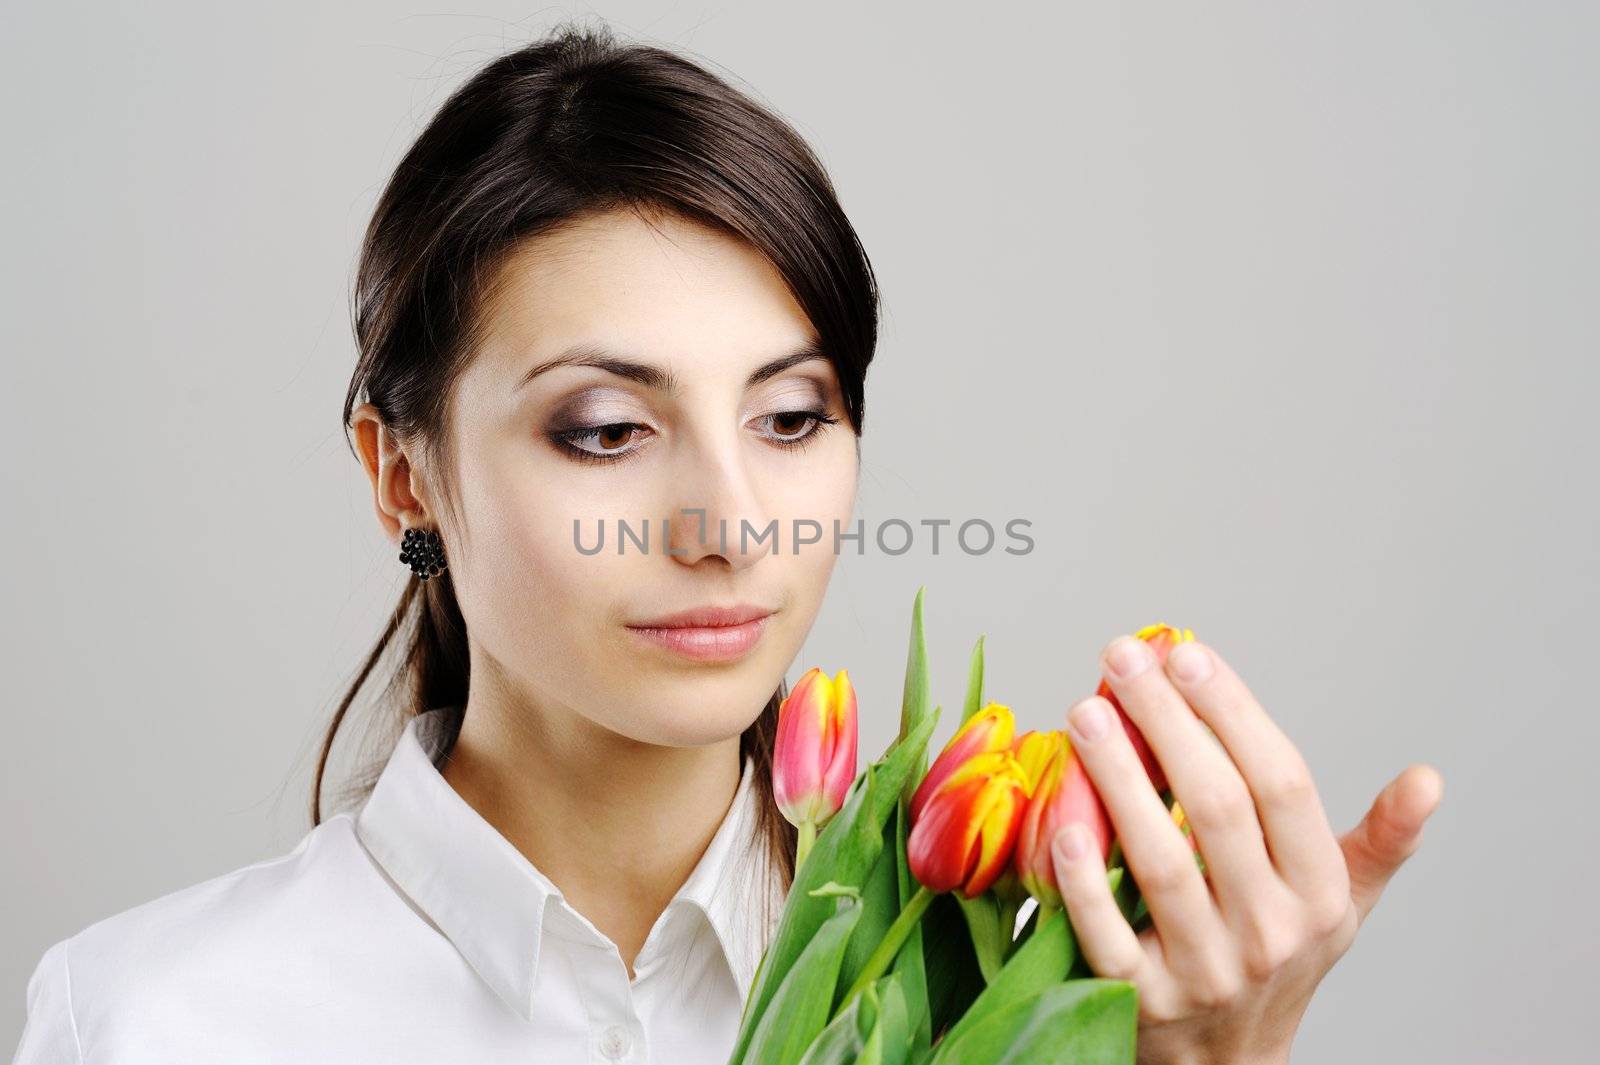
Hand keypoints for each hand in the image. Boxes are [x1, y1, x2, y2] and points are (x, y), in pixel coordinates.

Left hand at [1047, 634, 1443, 1064]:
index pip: (1282, 784)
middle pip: (1216, 808)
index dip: (1233, 712)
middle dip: (1166, 722)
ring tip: (1085, 711)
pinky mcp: (1143, 1001)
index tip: (1186, 653)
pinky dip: (1082, 877)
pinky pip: (1107, 933)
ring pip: (1159, 861)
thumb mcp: (1342, 901)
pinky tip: (1061, 816)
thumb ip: (1382, 838)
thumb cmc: (1281, 952)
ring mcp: (1205, 970)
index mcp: (1320, 893)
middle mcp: (1270, 932)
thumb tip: (1429, 778)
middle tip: (1122, 655)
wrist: (1231, 1062)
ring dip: (1118, 778)